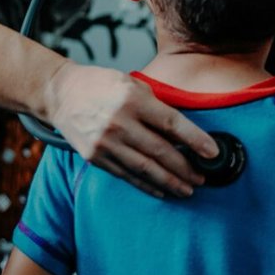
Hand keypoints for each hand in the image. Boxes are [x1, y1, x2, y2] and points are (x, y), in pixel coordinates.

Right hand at [41, 63, 215, 197]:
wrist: (61, 95)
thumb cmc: (100, 85)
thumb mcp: (131, 84)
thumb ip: (155, 105)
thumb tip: (183, 131)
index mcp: (133, 100)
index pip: (172, 123)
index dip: (196, 140)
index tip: (213, 153)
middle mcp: (120, 123)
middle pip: (161, 151)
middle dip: (186, 168)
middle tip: (202, 178)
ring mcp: (106, 143)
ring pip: (146, 169)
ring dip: (170, 182)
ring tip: (187, 189)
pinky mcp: (96, 157)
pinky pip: (127, 175)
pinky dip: (147, 185)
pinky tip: (162, 190)